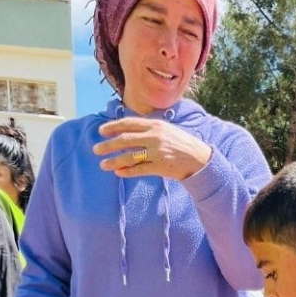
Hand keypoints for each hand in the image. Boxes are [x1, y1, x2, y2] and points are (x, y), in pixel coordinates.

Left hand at [94, 117, 212, 181]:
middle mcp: (154, 137)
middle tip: (96, 149)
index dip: (113, 127)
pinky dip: (127, 171)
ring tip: (103, 164)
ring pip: (129, 156)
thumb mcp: (166, 129)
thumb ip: (149, 128)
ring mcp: (157, 152)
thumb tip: (128, 130)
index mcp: (155, 125)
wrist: (199, 158)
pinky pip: (139, 169)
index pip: (128, 123)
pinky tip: (119, 173)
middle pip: (125, 139)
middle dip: (108, 144)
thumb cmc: (181, 143)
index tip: (101, 131)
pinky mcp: (160, 167)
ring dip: (114, 160)